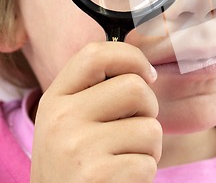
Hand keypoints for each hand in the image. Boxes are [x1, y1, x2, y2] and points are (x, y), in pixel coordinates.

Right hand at [30, 42, 161, 182]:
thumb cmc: (77, 164)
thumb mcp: (71, 123)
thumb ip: (96, 94)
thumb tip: (144, 71)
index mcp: (55, 100)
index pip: (96, 54)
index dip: (132, 57)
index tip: (147, 75)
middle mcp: (61, 119)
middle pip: (135, 88)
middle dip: (149, 111)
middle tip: (135, 132)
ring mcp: (77, 147)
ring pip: (150, 128)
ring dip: (150, 149)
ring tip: (124, 161)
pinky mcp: (96, 175)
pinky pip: (148, 163)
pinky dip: (144, 175)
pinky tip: (121, 181)